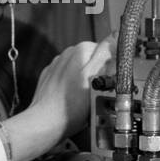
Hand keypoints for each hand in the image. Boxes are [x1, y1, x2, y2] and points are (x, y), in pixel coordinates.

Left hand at [7, 35, 114, 157]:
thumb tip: (114, 37)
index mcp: (80, 50)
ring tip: (86, 99)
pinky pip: (67, 79)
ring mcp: (56, 66)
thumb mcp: (97, 80)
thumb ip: (105, 56)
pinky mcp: (49, 78)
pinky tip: (73, 100)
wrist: (45, 123)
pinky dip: (72, 87)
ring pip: (80, 70)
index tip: (111, 80)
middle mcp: (66, 54)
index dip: (111, 66)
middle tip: (99, 93)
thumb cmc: (71, 108)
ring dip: (85, 81)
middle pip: (92, 60)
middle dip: (98, 74)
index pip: (106, 49)